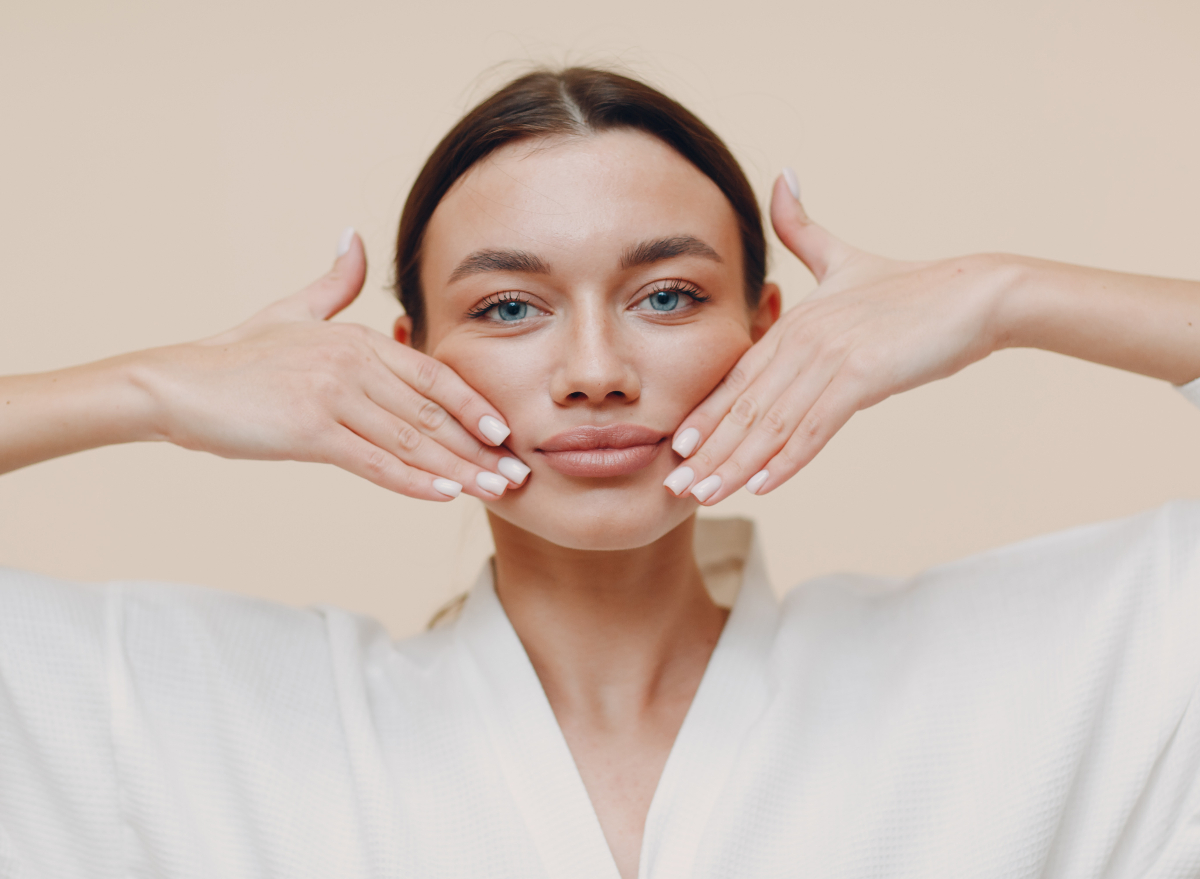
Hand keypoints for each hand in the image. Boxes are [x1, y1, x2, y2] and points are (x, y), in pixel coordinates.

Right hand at [138, 230, 527, 501]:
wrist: (176, 384)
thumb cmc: (237, 356)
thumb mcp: (292, 310)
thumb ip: (333, 283)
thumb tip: (352, 235)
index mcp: (357, 339)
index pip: (433, 377)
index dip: (475, 407)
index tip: (506, 434)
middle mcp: (353, 362)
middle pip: (432, 412)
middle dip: (479, 447)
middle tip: (517, 474)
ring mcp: (332, 395)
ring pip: (410, 440)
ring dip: (458, 470)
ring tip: (494, 492)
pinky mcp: (309, 430)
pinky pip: (373, 461)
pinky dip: (412, 480)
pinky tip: (443, 495)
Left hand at [666, 175, 1007, 503]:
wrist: (977, 293)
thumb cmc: (914, 288)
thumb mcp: (847, 259)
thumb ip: (806, 230)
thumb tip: (784, 174)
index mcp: (794, 323)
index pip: (737, 379)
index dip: (705, 416)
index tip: (676, 450)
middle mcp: (802, 338)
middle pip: (744, 405)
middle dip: (708, 451)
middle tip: (676, 488)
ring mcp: (830, 355)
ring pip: (772, 422)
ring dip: (737, 464)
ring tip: (707, 496)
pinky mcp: (862, 373)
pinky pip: (816, 425)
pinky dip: (787, 458)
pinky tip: (763, 486)